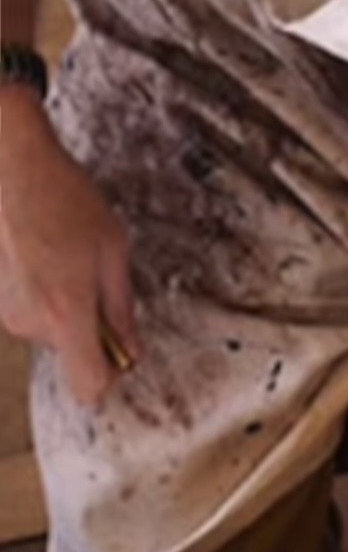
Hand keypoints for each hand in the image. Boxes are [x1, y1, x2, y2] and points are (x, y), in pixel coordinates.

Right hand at [0, 87, 138, 405]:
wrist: (10, 165)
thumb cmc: (63, 200)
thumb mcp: (113, 252)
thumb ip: (121, 310)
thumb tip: (130, 351)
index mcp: (66, 314)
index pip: (88, 386)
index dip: (110, 378)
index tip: (120, 355)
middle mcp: (31, 322)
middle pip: (72, 352)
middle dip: (91, 326)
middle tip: (96, 278)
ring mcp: (8, 310)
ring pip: (52, 329)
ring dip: (67, 305)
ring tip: (68, 258)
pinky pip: (32, 310)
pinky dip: (45, 292)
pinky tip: (47, 255)